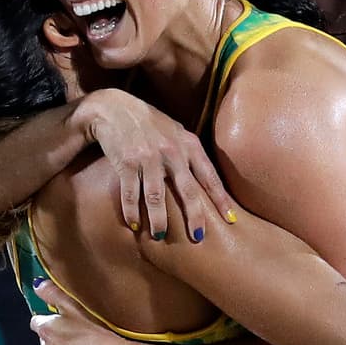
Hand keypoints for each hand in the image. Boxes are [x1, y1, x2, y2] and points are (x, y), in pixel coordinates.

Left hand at [30, 281, 133, 344]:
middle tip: (78, 330)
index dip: (49, 318)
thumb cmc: (94, 333)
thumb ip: (53, 293)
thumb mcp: (73, 306)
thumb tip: (37, 284)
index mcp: (45, 331)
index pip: (37, 322)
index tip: (62, 317)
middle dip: (58, 337)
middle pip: (47, 341)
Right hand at [75, 89, 235, 240]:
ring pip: (157, 197)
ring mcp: (148, 157)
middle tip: (198, 238)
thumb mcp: (176, 132)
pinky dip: (132, 211)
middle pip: (187, 190)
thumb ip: (190, 154)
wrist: (113, 107)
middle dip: (194, 217)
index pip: (209, 176)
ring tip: (160, 236)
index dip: (221, 200)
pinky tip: (134, 224)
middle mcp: (171, 150)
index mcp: (188, 144)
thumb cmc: (150, 124)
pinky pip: (131, 193)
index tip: (231, 220)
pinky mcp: (127, 162)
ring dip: (159, 220)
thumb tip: (208, 183)